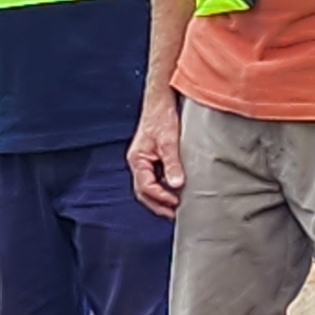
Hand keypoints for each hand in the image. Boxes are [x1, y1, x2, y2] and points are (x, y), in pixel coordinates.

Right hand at [128, 92, 183, 215]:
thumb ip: (172, 163)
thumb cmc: (162, 116)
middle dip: (158, 204)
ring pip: (148, 186)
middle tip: (175, 214)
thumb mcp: (169, 141)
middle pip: (144, 191)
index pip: (145, 186)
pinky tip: (176, 190)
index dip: (160, 198)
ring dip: (160, 198)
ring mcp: (144, 160)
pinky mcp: (152, 157)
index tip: (175, 203)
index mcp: (137, 159)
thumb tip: (176, 185)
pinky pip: (155, 178)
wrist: (161, 100)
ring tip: (176, 206)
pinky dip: (163, 188)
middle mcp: (138, 162)